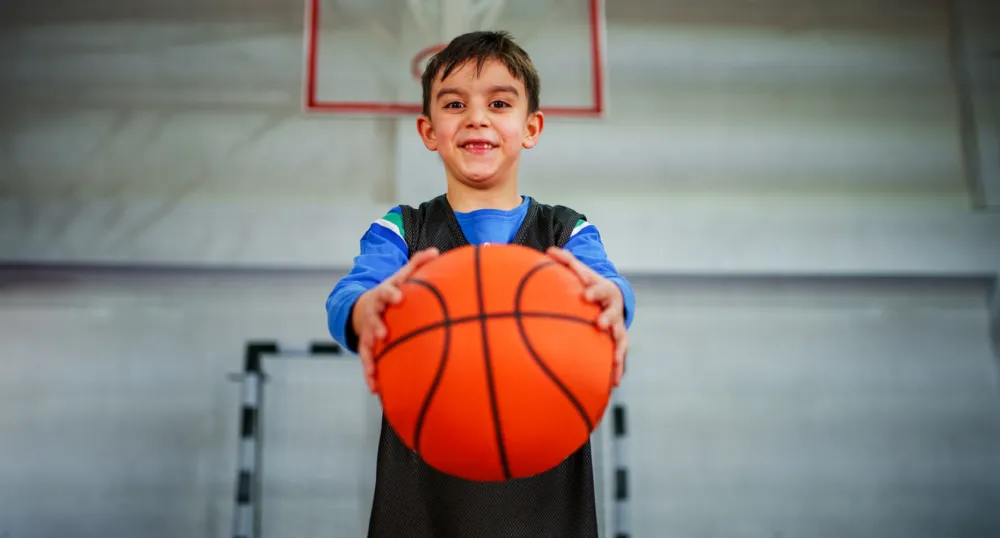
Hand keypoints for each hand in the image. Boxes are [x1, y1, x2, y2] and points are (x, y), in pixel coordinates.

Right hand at [352, 247, 439, 393]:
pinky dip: (371, 376)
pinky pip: (368, 363)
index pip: (385, 292)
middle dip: (377, 326)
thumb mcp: (402, 276)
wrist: (364, 306)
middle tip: (384, 333)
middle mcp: (374, 315)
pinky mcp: (368, 349)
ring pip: (367, 345)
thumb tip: (437, 251)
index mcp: (383, 295)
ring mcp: (369, 332)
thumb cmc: (392, 291)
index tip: (398, 297)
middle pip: (372, 320)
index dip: (390, 294)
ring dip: (370, 357)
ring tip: (374, 371)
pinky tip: (376, 390)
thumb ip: (418, 263)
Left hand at [546, 247, 627, 386]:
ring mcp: (617, 326)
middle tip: (600, 325)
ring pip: (621, 338)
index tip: (585, 295)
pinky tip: (613, 384)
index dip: (593, 292)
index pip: (599, 289)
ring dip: (618, 350)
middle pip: (613, 314)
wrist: (612, 295)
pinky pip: (619, 356)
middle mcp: (613, 309)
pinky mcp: (617, 342)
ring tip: (614, 362)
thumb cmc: (590, 284)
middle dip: (608, 319)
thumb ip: (566, 261)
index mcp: (603, 291)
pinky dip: (617, 369)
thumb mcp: (581, 272)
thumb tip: (548, 250)